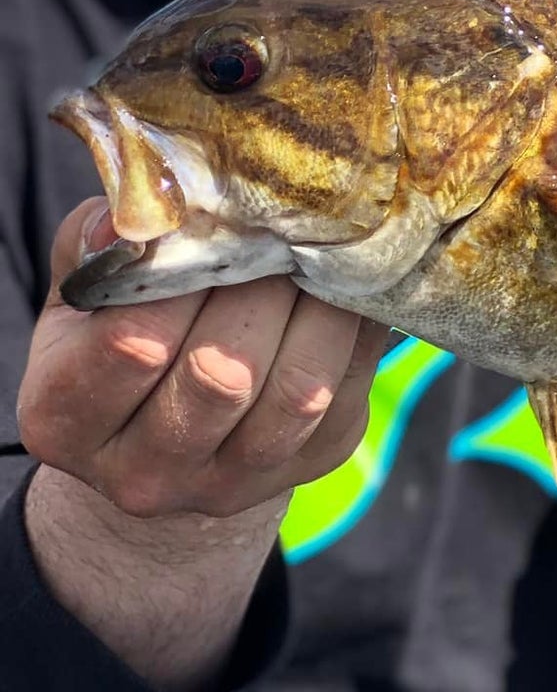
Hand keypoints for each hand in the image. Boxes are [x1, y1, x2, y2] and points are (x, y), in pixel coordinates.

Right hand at [20, 199, 384, 526]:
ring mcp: (232, 481)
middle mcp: (144, 470)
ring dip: (319, 311)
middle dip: (260, 288)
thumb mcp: (84, 297)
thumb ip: (95, 248)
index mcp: (66, 420)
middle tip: (277, 232)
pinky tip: (346, 289)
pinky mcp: (310, 464)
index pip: (134, 343)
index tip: (212, 227)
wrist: (166, 437)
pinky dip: (356, 331)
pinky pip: (349, 391)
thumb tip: (148, 210)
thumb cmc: (121, 340)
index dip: (183, 277)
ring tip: (316, 256)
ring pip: (298, 391)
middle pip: (222, 373)